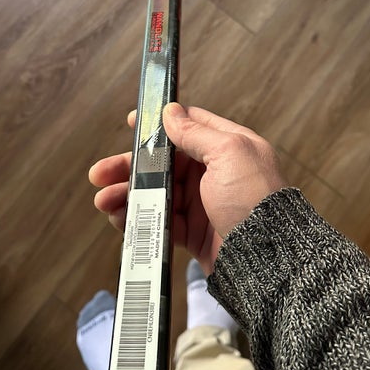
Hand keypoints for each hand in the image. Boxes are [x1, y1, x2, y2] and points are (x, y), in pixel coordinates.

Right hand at [90, 104, 288, 273]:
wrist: (268, 258)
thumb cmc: (255, 200)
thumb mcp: (229, 153)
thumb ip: (197, 132)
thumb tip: (171, 111)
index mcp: (226, 146)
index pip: (187, 126)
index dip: (157, 124)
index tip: (132, 123)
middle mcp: (213, 172)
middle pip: (163, 162)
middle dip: (130, 166)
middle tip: (101, 173)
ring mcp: (202, 203)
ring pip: (156, 192)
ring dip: (128, 194)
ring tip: (104, 201)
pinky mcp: (194, 232)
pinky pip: (159, 221)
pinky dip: (138, 219)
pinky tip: (120, 219)